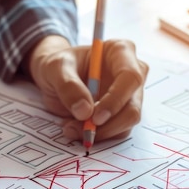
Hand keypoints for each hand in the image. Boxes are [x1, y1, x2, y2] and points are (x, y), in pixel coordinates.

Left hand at [25, 36, 148, 141]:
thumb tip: (84, 111)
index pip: (131, 78)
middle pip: (132, 107)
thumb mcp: (55, 68)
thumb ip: (68, 85)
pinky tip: (77, 129)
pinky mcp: (123, 113)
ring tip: (71, 128)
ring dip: (100, 133)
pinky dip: (98, 136)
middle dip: (107, 125)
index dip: (116, 100)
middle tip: (83, 131)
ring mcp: (130, 96)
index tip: (95, 117)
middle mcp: (132, 74)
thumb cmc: (60, 65)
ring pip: (126, 123)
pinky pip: (117, 131)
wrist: (57, 77)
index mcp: (121, 52)